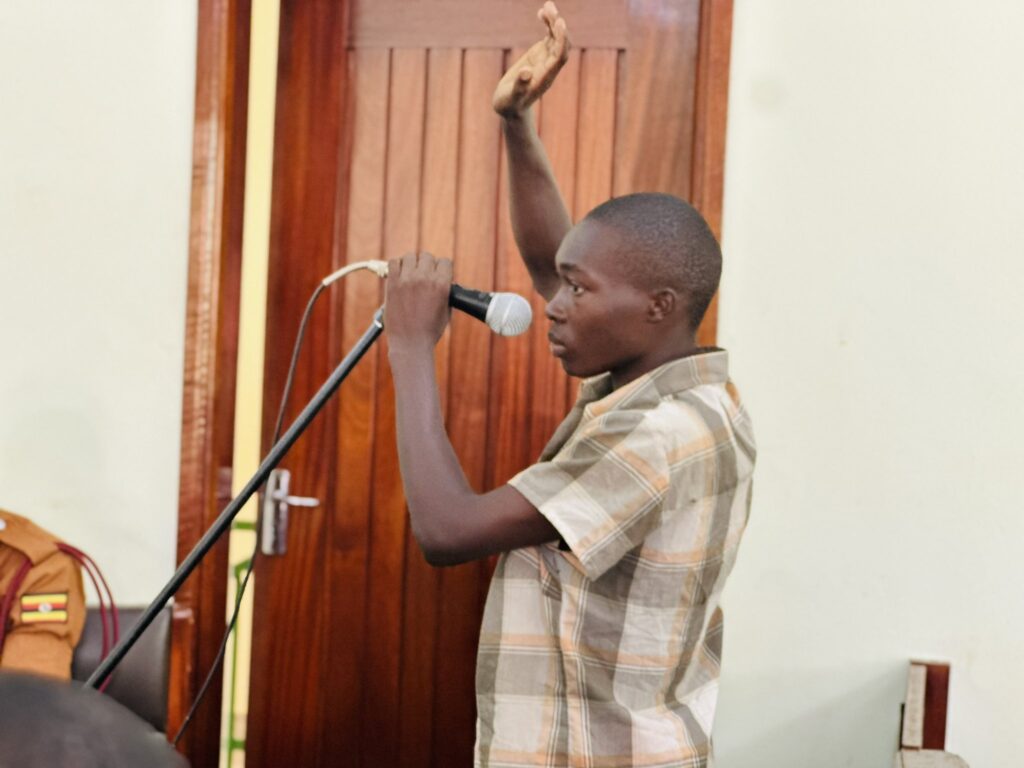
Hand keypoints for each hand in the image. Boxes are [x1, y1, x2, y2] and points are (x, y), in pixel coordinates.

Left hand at [384, 252, 452, 353]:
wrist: (410, 344)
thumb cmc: (429, 331)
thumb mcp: (446, 311)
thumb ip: (445, 292)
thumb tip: (442, 280)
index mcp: (442, 285)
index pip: (445, 262)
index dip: (442, 268)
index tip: (438, 274)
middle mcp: (425, 279)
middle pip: (427, 257)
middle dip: (427, 265)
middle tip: (423, 275)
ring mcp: (407, 280)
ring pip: (410, 256)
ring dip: (411, 263)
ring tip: (410, 273)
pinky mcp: (392, 284)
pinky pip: (393, 262)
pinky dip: (396, 265)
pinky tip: (399, 274)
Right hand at [492, 2, 569, 117]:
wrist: (510, 107)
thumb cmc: (509, 105)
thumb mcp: (511, 97)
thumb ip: (519, 86)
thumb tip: (525, 72)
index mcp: (545, 77)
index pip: (560, 57)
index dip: (562, 41)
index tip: (560, 24)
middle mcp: (549, 67)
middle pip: (561, 44)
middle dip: (558, 27)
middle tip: (550, 8)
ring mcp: (545, 60)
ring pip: (556, 38)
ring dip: (554, 22)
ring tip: (547, 5)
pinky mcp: (539, 55)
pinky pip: (548, 37)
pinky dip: (547, 25)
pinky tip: (541, 12)